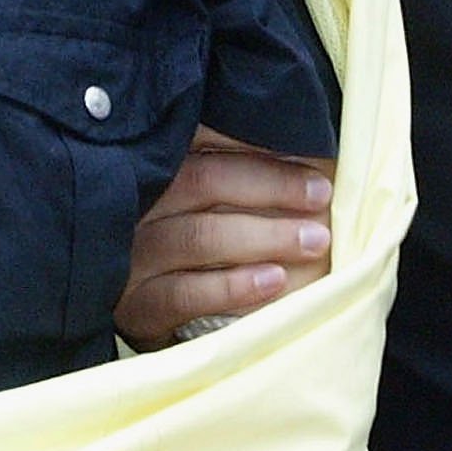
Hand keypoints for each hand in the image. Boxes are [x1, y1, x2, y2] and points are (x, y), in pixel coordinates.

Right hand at [113, 130, 332, 350]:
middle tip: (320, 195)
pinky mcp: (137, 308)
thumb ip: (232, 165)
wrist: (143, 315)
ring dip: (263, 237)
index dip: (248, 139)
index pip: (195, 136)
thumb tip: (297, 135)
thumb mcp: (201, 195)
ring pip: (198, 237)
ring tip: (313, 241)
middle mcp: (134, 204)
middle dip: (269, 186)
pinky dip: (233, 286)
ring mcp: (131, 256)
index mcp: (151, 167)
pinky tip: (275, 280)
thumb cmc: (193, 239)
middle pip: (200, 181)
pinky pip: (185, 294)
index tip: (303, 148)